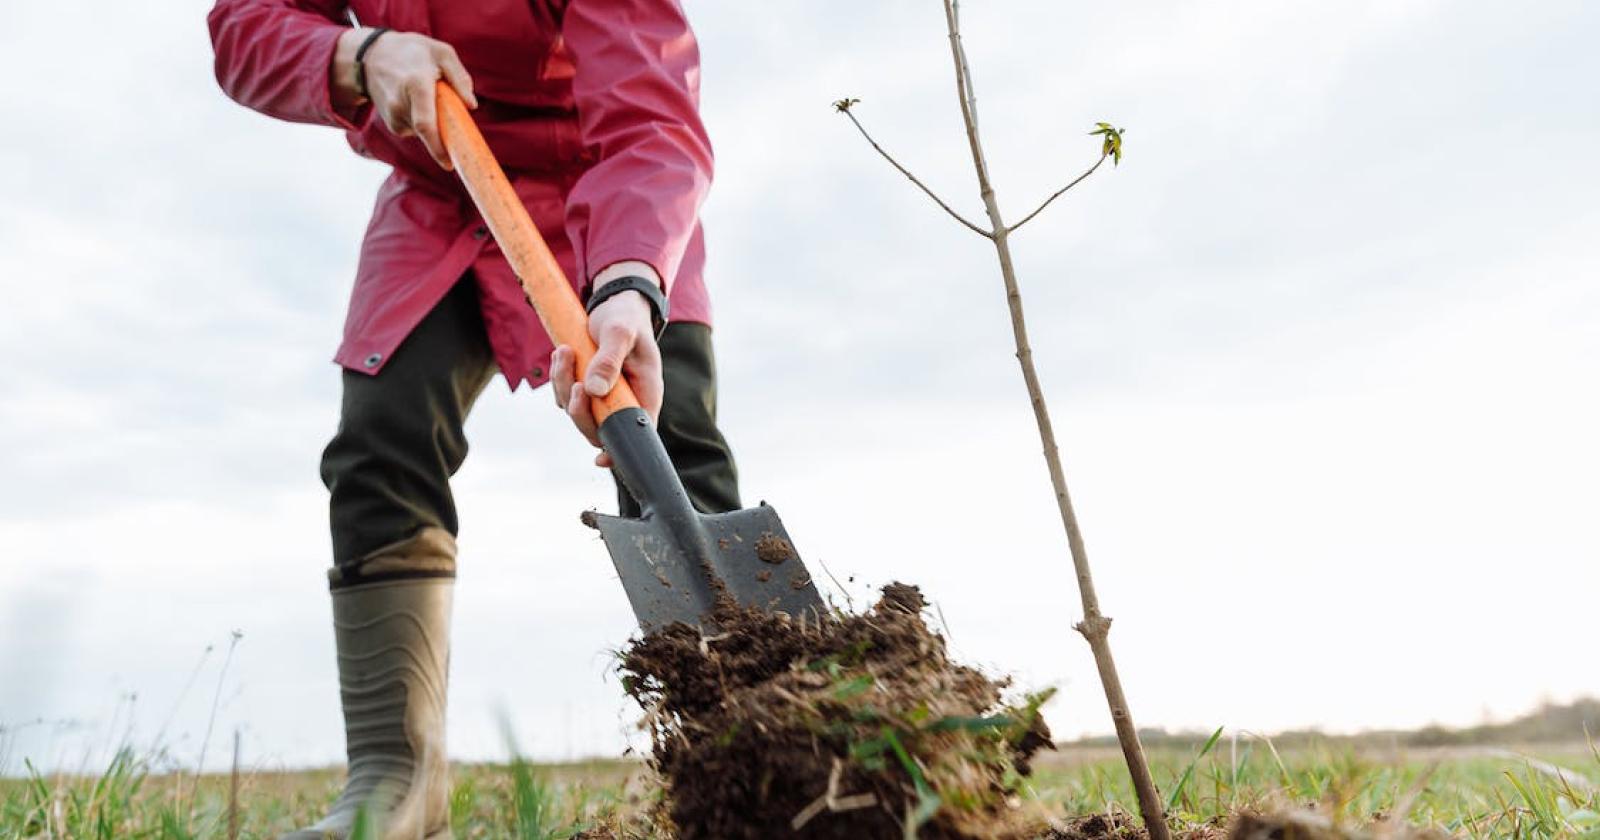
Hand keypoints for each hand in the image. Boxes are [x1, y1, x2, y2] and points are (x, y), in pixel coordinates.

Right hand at [332, 28, 476, 168]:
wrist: (371, 56)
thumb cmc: (412, 52)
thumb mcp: (440, 52)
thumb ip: (459, 76)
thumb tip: (472, 105)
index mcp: (416, 85)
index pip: (425, 124)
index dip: (437, 148)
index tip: (449, 164)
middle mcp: (400, 104)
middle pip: (428, 132)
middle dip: (445, 135)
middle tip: (454, 127)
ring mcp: (393, 116)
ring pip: (425, 131)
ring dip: (435, 121)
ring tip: (426, 95)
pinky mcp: (392, 123)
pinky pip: (416, 129)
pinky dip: (424, 121)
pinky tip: (417, 102)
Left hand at [550, 288, 663, 467]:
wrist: (616, 304)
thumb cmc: (625, 319)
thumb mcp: (621, 333)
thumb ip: (610, 360)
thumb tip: (594, 391)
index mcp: (645, 394)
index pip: (637, 433)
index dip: (620, 450)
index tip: (601, 458)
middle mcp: (625, 401)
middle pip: (599, 428)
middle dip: (579, 408)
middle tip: (573, 379)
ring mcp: (605, 397)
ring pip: (577, 411)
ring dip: (564, 384)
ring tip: (564, 351)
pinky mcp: (587, 389)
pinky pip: (566, 396)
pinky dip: (560, 377)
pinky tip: (563, 353)